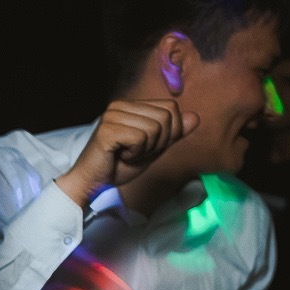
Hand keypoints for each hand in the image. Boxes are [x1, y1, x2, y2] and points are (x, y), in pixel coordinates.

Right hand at [58, 99, 198, 203]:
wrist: (93, 183)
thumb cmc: (119, 166)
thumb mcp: (153, 148)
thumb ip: (173, 133)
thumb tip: (196, 117)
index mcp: (130, 105)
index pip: (171, 107)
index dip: (171, 131)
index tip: (149, 146)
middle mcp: (120, 105)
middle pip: (166, 116)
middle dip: (160, 141)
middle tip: (138, 152)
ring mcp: (112, 116)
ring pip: (155, 128)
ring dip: (147, 149)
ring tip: (128, 154)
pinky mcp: (107, 130)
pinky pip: (141, 138)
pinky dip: (136, 154)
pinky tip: (121, 156)